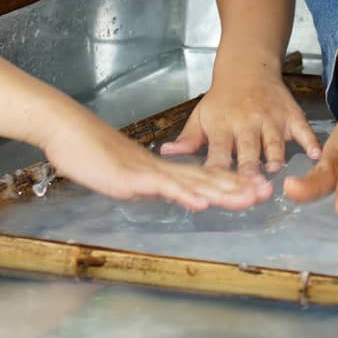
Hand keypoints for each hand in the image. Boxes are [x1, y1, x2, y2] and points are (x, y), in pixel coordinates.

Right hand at [42, 108, 271, 211]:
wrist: (69, 134)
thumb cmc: (95, 156)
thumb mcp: (129, 178)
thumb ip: (151, 185)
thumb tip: (168, 193)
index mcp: (166, 171)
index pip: (206, 180)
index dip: (233, 186)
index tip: (258, 191)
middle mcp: (165, 170)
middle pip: (209, 180)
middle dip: (239, 188)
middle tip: (268, 193)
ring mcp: (152, 173)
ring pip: (195, 183)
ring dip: (224, 191)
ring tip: (251, 196)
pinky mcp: (134, 178)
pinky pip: (164, 187)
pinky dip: (185, 195)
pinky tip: (203, 203)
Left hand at [159, 73, 321, 172]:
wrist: (248, 68)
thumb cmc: (222, 99)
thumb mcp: (200, 116)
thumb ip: (188, 138)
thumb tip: (166, 153)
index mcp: (223, 127)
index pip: (219, 153)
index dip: (220, 171)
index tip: (218, 189)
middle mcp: (247, 123)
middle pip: (248, 149)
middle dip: (250, 169)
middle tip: (252, 188)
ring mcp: (271, 118)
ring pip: (274, 141)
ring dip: (275, 156)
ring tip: (276, 173)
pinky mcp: (290, 114)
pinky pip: (302, 128)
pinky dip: (309, 140)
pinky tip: (315, 154)